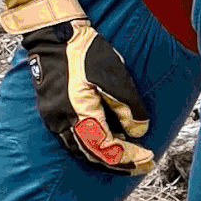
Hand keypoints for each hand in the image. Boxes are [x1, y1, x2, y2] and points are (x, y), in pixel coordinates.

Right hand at [6, 0, 151, 175]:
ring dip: (105, 158)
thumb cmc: (86, 52)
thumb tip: (138, 132)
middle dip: (119, 163)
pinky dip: (91, 147)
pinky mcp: (52, 113)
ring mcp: (53, 118)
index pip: (106, 147)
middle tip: (143, 164)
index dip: (128, 156)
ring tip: (128, 158)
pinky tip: (107, 142)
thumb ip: (127, 106)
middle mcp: (61, 121)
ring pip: (80, 150)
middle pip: (92, 155)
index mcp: (79, 113)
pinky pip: (72, 140)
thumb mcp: (114, 76)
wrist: (54, 36)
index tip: (148, 158)